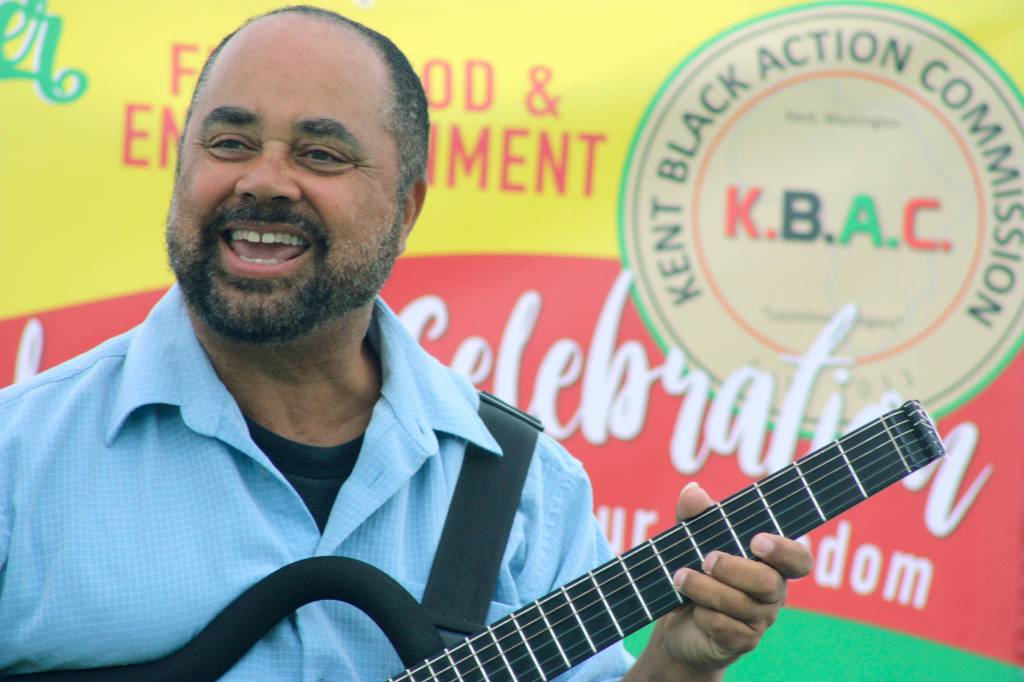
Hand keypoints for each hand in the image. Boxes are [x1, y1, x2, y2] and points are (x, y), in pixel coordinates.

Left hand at [626, 482, 813, 680]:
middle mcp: (772, 592)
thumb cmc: (696, 572)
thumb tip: (694, 492)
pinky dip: (705, 615)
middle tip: (706, 560)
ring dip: (706, 589)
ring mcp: (759, 620)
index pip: (797, 558)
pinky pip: (727, 629)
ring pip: (743, 605)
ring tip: (680, 577)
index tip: (757, 541)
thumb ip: (694, 517)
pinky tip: (690, 608)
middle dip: (735, 569)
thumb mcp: (691, 540)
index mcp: (770, 562)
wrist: (678, 623)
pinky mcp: (740, 642)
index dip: (784, 550)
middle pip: (769, 583)